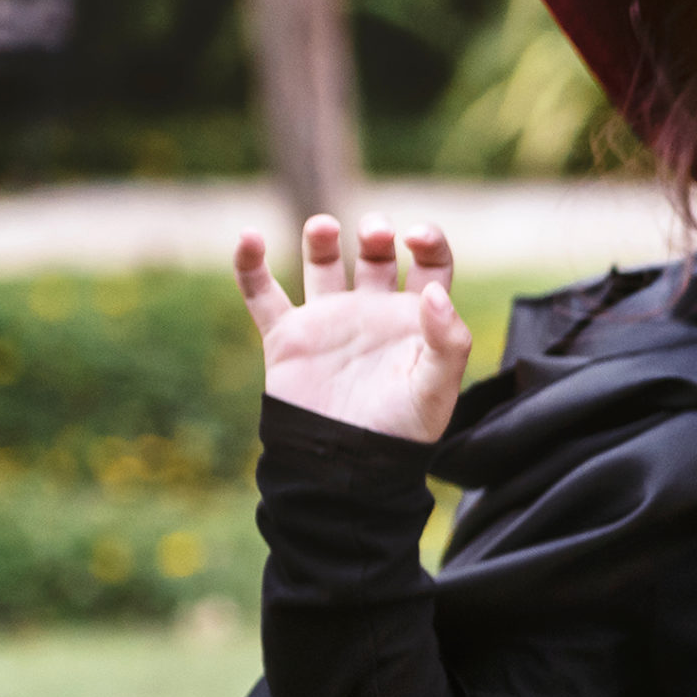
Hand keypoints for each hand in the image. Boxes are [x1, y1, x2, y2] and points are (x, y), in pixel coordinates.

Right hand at [235, 213, 473, 441]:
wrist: (344, 470)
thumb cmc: (399, 433)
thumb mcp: (436, 389)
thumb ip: (448, 341)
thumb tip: (435, 293)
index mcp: (415, 321)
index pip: (430, 267)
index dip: (429, 242)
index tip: (417, 237)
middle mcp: (373, 313)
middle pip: (376, 256)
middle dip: (376, 235)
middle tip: (375, 233)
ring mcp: (328, 322)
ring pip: (323, 264)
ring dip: (320, 237)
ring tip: (323, 227)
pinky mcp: (288, 337)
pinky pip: (263, 294)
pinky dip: (250, 265)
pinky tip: (249, 238)